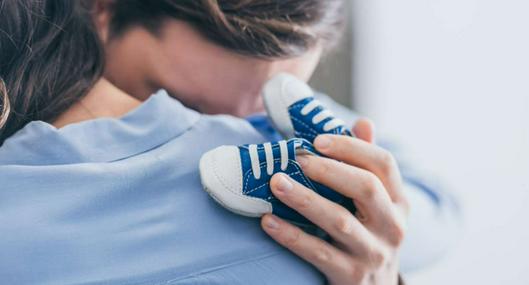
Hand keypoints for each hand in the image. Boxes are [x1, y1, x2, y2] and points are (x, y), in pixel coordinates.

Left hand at [261, 119, 408, 284]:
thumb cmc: (368, 234)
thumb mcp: (377, 203)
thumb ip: (367, 165)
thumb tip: (364, 122)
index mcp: (399, 201)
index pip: (383, 164)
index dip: (352, 147)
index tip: (318, 140)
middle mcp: (392, 226)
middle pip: (366, 188)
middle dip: (329, 169)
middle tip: (297, 158)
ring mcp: (373, 253)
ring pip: (339, 221)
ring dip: (304, 199)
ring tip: (276, 183)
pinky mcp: (351, 276)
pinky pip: (318, 253)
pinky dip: (291, 236)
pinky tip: (268, 221)